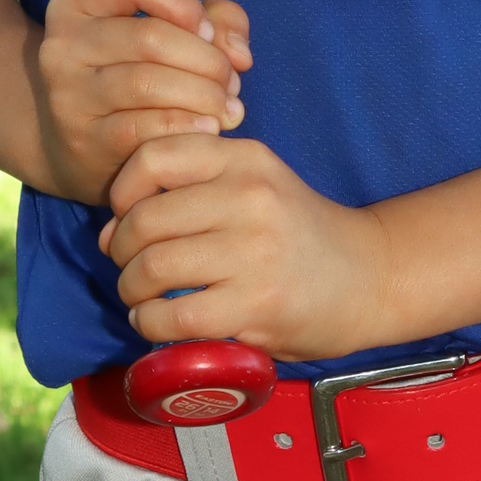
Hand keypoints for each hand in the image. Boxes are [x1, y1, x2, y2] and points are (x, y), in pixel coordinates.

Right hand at [33, 0, 250, 206]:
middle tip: (231, 81)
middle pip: (149, 37)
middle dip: (207, 60)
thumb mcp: (170, 31)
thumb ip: (217, 22)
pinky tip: (209, 129)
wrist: (78, 141)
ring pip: (147, 83)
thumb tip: (238, 52)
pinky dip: (186, 127)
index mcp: (79, 2)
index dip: (181, 1)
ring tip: (227, 107)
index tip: (206, 31)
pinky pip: (144, 128)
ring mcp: (69, 94)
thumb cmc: (134, 71)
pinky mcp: (83, 139)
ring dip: (203, 96)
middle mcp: (64, 43)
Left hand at [99, 132, 389, 363]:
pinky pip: (174, 316)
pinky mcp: (256, 304)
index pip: (154, 156)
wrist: (370, 277)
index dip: (123, 191)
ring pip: (153, 267)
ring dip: (131, 290)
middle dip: (122, 251)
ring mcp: (255, 251)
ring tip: (141, 298)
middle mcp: (250, 196)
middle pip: (145, 218)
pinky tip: (157, 323)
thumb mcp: (257, 185)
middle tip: (131, 269)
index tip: (126, 218)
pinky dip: (149, 323)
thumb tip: (110, 229)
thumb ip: (194, 190)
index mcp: (247, 159)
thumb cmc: (299, 235)